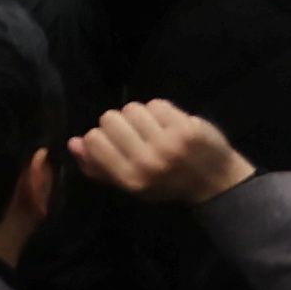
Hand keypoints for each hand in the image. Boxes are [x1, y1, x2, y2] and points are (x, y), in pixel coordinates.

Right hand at [67, 98, 255, 208]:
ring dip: (139, 115)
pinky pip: (156, 104)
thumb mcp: (131, 185)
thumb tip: (73, 143)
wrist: (217, 183)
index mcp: (131, 179)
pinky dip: (160, 111)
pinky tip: (169, 123)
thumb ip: (99, 166)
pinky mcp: (187, 128)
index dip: (101, 136)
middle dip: (120, 123)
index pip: (95, 140)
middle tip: (136, 135)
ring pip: (132, 108)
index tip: (114, 143)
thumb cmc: (168, 184)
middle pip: (110, 119)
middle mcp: (148, 162)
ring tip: (152, 128)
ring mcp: (169, 143)